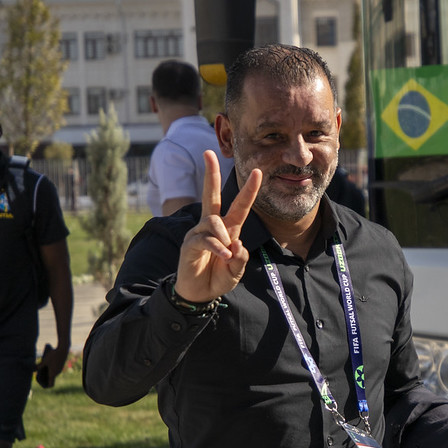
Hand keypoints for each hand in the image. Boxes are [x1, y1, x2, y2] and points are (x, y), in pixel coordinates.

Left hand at [35, 343, 69, 387]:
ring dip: (46, 373)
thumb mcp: (44, 361)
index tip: (40, 383)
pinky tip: (45, 364)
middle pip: (50, 379)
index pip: (50, 385)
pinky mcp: (60, 365)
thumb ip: (38, 366)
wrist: (63, 349)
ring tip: (40, 370)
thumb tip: (32, 370)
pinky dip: (50, 369)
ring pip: (52, 374)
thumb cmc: (53, 355)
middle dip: (43, 379)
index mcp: (53, 374)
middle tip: (38, 375)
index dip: (45, 386)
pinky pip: (54, 370)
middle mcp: (57, 373)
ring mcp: (59, 369)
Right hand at [175, 150, 260, 301]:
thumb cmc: (218, 278)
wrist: (200, 294)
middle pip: (212, 195)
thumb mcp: (236, 270)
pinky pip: (206, 239)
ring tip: (227, 255)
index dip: (249, 190)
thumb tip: (237, 243)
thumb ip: (240, 258)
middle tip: (208, 152)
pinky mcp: (190, 244)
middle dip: (210, 174)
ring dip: (224, 237)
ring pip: (214, 222)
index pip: (240, 206)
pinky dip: (217, 247)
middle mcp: (212, 226)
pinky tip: (223, 255)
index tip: (257, 171)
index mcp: (228, 229)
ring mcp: (199, 233)